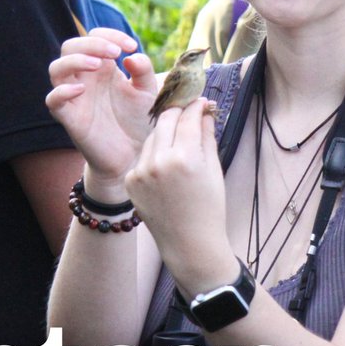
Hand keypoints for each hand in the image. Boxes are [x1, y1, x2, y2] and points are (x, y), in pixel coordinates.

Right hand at [47, 28, 157, 181]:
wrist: (134, 156)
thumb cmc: (139, 121)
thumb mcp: (148, 92)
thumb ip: (144, 71)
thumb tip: (131, 56)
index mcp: (104, 67)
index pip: (94, 36)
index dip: (110, 34)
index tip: (130, 46)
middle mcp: (85, 78)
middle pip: (70, 46)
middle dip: (91, 43)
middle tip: (114, 53)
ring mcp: (75, 97)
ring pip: (56, 68)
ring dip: (75, 60)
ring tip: (98, 65)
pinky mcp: (69, 118)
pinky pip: (53, 100)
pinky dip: (62, 91)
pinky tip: (81, 90)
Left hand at [125, 98, 231, 291]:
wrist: (189, 244)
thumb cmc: (209, 208)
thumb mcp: (214, 169)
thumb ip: (207, 136)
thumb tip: (205, 110)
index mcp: (186, 158)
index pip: (188, 117)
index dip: (196, 106)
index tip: (201, 102)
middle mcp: (160, 161)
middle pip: (165, 119)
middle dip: (178, 112)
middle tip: (187, 111)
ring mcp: (141, 171)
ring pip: (153, 136)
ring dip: (165, 133)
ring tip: (178, 140)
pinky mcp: (130, 181)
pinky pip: (143, 156)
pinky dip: (154, 154)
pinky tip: (165, 165)